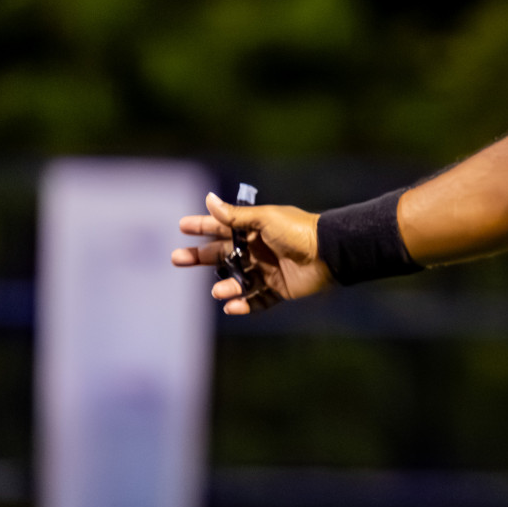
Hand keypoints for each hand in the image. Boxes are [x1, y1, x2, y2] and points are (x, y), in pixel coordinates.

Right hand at [173, 192, 332, 313]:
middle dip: (200, 257)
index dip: (202, 226)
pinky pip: (257, 300)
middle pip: (223, 255)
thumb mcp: (265, 219)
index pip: (223, 227)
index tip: (182, 226)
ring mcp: (268, 270)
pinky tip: (232, 307)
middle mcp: (259, 249)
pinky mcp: (280, 289)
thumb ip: (235, 216)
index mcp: (255, 230)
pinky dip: (244, 305)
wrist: (329, 253)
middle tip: (178, 259)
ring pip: (238, 281)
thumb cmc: (298, 231)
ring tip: (217, 291)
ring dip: (225, 287)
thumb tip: (208, 199)